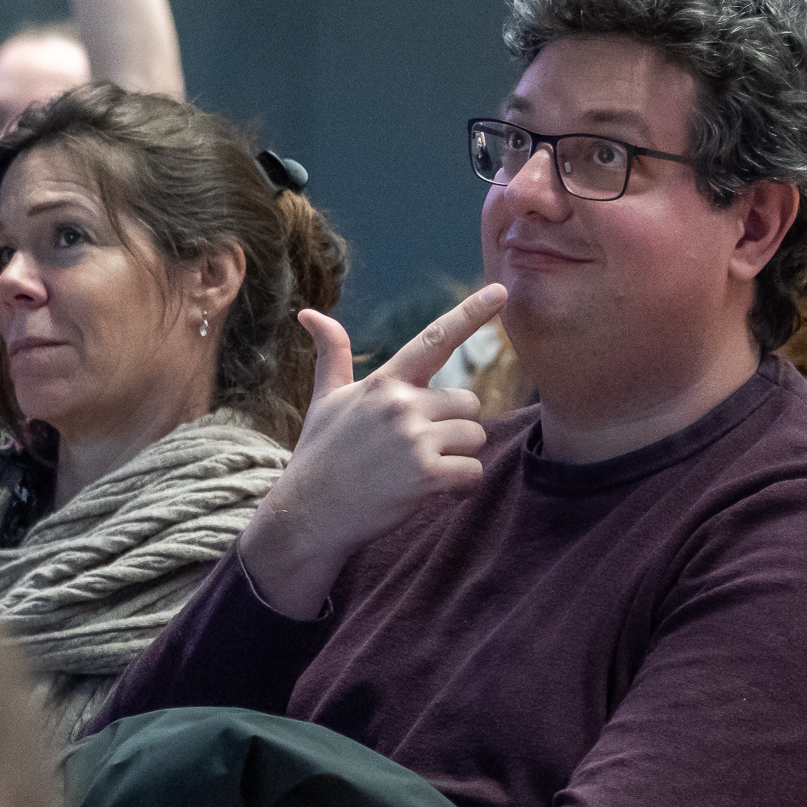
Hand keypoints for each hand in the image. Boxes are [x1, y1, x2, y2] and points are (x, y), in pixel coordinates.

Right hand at [237, 285, 504, 614]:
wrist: (306, 516)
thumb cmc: (319, 457)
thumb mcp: (324, 401)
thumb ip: (332, 356)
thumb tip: (309, 313)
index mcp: (383, 383)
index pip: (434, 340)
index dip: (470, 314)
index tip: (500, 290)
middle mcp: (401, 405)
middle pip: (468, 402)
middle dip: (454, 427)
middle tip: (416, 449)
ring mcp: (413, 440)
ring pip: (474, 437)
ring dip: (456, 457)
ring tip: (417, 471)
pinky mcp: (425, 475)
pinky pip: (472, 472)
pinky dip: (458, 486)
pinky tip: (427, 492)